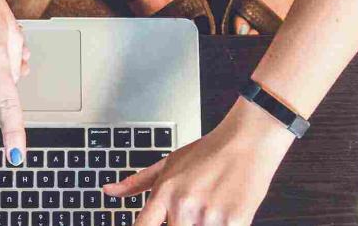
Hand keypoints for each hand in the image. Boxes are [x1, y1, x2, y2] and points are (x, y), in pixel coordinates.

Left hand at [103, 99, 295, 224]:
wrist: (248, 140)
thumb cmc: (208, 152)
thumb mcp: (168, 164)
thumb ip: (137, 182)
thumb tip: (109, 191)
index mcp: (165, 193)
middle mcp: (183, 205)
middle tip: (190, 213)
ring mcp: (208, 215)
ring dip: (201, 224)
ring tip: (207, 209)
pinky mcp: (234, 221)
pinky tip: (221, 214)